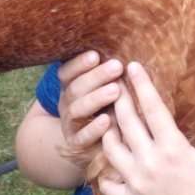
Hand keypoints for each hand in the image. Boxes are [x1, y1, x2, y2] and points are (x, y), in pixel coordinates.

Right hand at [53, 52, 125, 167]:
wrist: (89, 146)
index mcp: (70, 87)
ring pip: (77, 110)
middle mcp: (66, 104)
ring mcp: (69, 124)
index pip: (66, 72)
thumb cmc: (106, 110)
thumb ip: (108, 75)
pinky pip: (82, 137)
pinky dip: (93, 128)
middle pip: (74, 88)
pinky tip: (107, 120)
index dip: (78, 63)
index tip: (96, 55)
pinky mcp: (76, 144)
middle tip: (116, 66)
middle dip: (95, 77)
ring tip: (115, 90)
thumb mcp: (101, 89)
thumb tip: (128, 48)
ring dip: (95, 98)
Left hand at [95, 62, 194, 194]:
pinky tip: (107, 161)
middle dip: (118, 101)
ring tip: (108, 121)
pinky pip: (107, 184)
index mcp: (174, 149)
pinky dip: (105, 172)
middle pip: (126, 124)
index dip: (141, 85)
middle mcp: (150, 163)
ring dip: (108, 133)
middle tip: (113, 85)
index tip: (132, 66)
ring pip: (110, 150)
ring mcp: (137, 184)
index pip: (152, 109)